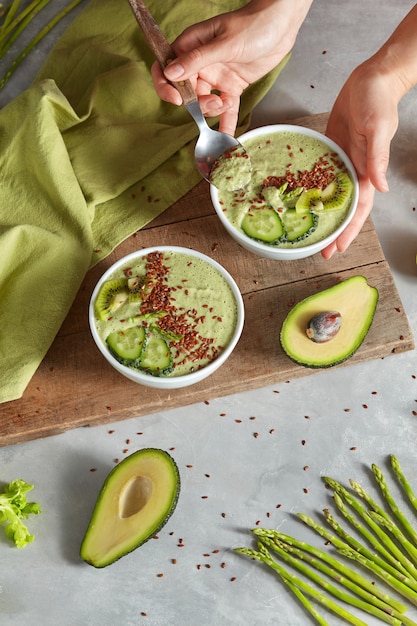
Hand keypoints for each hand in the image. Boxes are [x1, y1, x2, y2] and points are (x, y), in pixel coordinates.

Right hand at [151, 0, 312, 134]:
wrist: (281, 25)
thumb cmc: (253, 24)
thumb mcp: (224, 43)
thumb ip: (197, 59)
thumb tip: (171, 73)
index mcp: (191, 46)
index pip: (166, 68)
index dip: (167, 86)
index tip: (177, 99)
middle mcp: (201, 63)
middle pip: (186, 91)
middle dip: (196, 103)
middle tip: (212, 102)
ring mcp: (217, 76)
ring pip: (204, 102)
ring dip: (212, 110)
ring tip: (225, 104)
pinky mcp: (232, 86)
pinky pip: (226, 108)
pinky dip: (226, 122)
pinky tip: (226, 136)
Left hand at [321, 61, 399, 258]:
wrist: (371, 78)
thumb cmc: (378, 100)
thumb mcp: (378, 128)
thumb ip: (377, 158)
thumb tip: (381, 187)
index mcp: (367, 171)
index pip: (358, 209)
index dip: (349, 230)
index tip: (338, 248)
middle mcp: (354, 172)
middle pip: (342, 209)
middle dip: (333, 231)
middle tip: (320, 251)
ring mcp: (341, 163)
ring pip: (330, 197)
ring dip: (321, 215)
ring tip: (307, 232)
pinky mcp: (331, 151)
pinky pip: (320, 176)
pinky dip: (311, 189)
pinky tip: (299, 199)